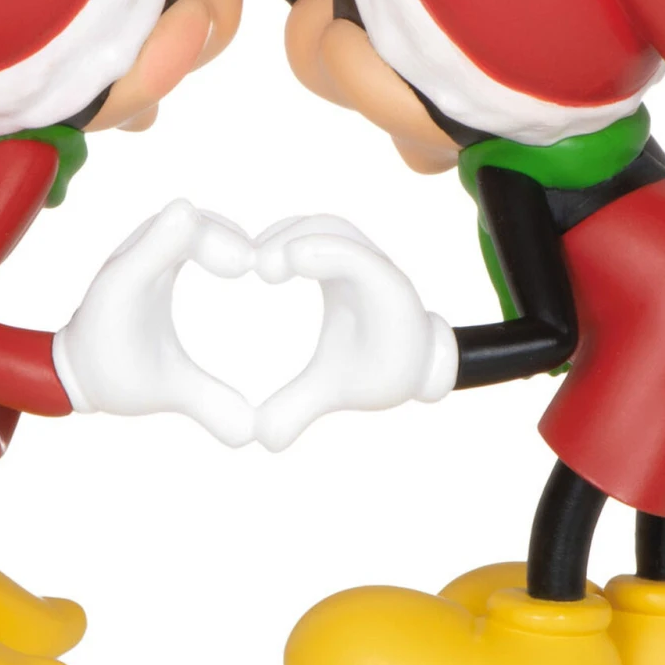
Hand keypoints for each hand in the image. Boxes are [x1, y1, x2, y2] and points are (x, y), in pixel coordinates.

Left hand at [53, 199, 257, 446]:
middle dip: (227, 236)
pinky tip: (240, 263)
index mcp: (129, 280)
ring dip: (224, 235)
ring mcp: (144, 247)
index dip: (215, 241)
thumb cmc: (118, 376)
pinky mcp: (155, 249)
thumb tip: (251, 432)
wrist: (77, 365)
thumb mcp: (164, 389)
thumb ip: (208, 402)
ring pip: (190, 219)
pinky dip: (216, 236)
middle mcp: (135, 254)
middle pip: (188, 218)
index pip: (175, 231)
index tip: (247, 269)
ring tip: (252, 265)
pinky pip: (188, 227)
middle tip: (257, 266)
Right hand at [252, 215, 456, 451]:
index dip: (325, 254)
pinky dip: (283, 241)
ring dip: (283, 237)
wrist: (411, 355)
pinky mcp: (335, 251)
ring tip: (253, 268)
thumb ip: (301, 407)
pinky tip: (259, 267)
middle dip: (293, 239)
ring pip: (319, 226)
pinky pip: (309, 232)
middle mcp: (370, 264)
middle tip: (260, 269)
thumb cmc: (380, 371)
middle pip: (332, 229)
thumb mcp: (339, 388)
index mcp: (383, 294)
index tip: (284, 265)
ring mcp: (352, 252)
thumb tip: (263, 438)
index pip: (358, 259)